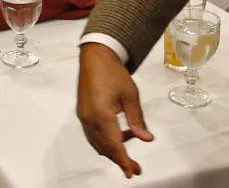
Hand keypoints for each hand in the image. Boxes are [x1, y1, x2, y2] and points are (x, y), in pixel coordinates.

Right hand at [77, 43, 153, 178]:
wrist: (95, 57)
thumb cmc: (112, 72)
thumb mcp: (131, 95)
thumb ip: (137, 119)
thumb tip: (146, 138)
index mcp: (102, 114)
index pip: (114, 145)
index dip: (124, 161)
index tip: (132, 172)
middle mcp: (89, 119)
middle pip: (105, 148)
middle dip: (119, 159)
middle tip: (135, 167)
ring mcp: (84, 117)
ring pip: (98, 143)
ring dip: (112, 149)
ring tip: (129, 145)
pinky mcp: (83, 114)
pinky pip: (93, 135)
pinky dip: (105, 140)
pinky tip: (118, 135)